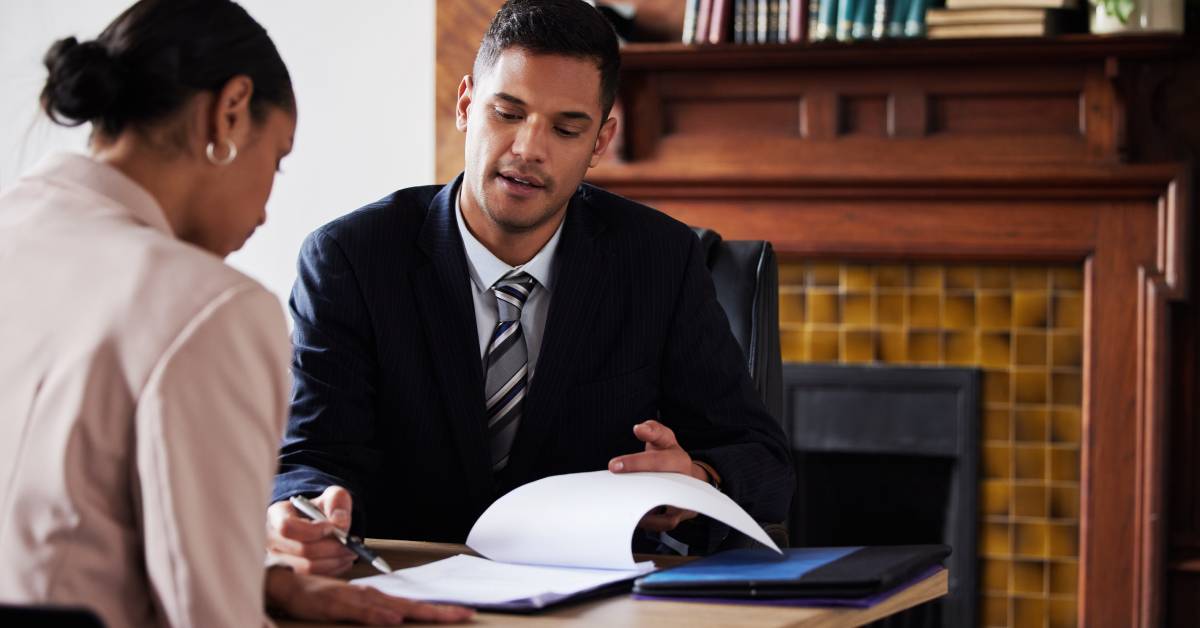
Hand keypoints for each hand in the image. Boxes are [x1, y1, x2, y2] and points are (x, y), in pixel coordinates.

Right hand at [265, 566, 473, 624]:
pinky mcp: (336, 605)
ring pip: (390, 607)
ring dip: (415, 611)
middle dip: (438, 610)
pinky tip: (392, 619)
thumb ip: (375, 614)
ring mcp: (354, 599)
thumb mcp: (353, 609)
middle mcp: (371, 595)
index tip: (464, 612)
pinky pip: (360, 611)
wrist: (289, 586)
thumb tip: (399, 620)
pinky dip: (377, 615)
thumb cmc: (322, 598)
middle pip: (410, 605)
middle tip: (465, 613)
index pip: (413, 605)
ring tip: (440, 616)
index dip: (439, 609)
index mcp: (378, 598)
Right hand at [267, 485, 356, 574]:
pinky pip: (312, 579)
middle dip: (331, 548)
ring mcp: (278, 559)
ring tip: (350, 552)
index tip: (333, 528)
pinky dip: (332, 570)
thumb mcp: (332, 497)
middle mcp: (272, 539)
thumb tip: (340, 522)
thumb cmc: (322, 508)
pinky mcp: (290, 575)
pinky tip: (343, 560)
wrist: (319, 523)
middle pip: (301, 550)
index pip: (287, 527)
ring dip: (333, 561)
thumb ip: (337, 502)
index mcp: (277, 515)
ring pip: (306, 567)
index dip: (312, 530)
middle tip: (351, 545)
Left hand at [608, 419, 706, 531]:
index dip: (635, 463)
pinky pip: (662, 524)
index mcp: (679, 460)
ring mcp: (683, 502)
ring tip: (617, 503)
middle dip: (634, 488)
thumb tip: (639, 428)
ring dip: (641, 509)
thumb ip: (652, 430)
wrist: (690, 477)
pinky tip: (627, 516)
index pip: (657, 461)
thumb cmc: (670, 455)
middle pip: (660, 488)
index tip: (613, 465)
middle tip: (611, 486)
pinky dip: (646, 523)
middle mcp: (684, 482)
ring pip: (664, 510)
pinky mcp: (678, 516)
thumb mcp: (664, 438)